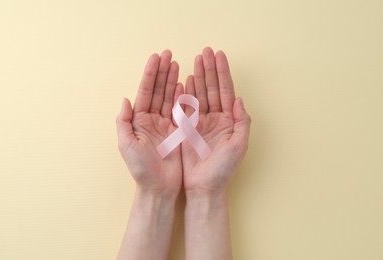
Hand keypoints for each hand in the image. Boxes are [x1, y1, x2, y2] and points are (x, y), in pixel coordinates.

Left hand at [116, 50, 183, 196]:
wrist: (159, 187)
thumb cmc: (140, 169)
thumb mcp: (126, 145)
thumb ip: (124, 121)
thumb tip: (126, 99)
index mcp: (139, 120)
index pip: (145, 92)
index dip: (150, 75)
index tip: (156, 58)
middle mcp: (151, 119)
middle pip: (158, 91)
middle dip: (162, 72)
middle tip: (169, 54)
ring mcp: (165, 124)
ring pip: (169, 97)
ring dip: (172, 80)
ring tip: (177, 63)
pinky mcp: (178, 131)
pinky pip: (180, 110)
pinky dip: (182, 96)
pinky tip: (184, 84)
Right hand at [182, 47, 250, 196]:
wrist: (203, 187)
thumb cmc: (223, 169)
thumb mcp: (239, 146)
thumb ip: (242, 122)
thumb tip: (239, 99)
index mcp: (228, 121)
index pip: (225, 91)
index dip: (222, 73)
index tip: (219, 55)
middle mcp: (215, 118)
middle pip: (212, 88)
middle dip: (209, 69)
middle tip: (205, 51)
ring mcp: (200, 122)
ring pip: (199, 94)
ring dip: (198, 76)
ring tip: (196, 60)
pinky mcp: (187, 128)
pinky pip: (186, 107)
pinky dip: (185, 93)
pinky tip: (185, 80)